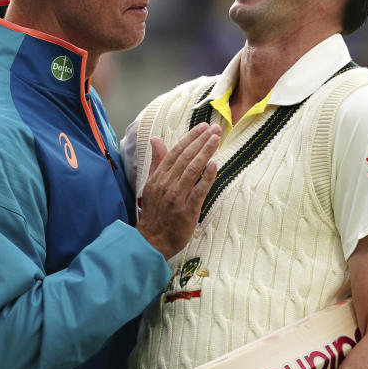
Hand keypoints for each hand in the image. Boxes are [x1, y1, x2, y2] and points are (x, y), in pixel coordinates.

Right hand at [136, 122, 220, 259]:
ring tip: (216, 139)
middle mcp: (166, 184)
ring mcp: (176, 197)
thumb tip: (156, 139)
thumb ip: (157, 162)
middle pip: (185, 157)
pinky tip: (215, 164)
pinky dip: (206, 177)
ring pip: (192, 170)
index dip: (190, 138)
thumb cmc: (154, 213)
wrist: (152, 241)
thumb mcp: (151, 185)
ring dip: (205, 152)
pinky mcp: (186, 210)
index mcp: (158, 177)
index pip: (175, 152)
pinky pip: (198, 190)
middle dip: (201, 140)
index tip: (202, 127)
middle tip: (215, 129)